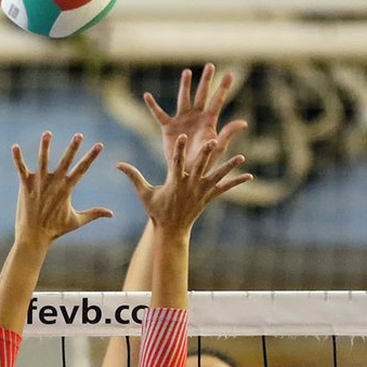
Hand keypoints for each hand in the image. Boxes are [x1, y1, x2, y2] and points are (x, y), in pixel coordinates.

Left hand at [11, 132, 111, 247]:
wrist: (34, 236)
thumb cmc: (56, 229)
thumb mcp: (77, 221)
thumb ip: (94, 214)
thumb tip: (112, 214)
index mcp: (67, 189)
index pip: (82, 169)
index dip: (92, 156)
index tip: (99, 145)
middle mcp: (54, 183)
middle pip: (66, 161)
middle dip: (73, 147)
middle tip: (79, 135)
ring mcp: (39, 183)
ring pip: (43, 161)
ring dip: (45, 147)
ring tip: (48, 133)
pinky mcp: (25, 185)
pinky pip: (21, 169)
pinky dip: (18, 158)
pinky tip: (15, 147)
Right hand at [118, 135, 250, 234]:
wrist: (171, 230)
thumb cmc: (157, 210)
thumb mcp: (144, 193)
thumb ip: (133, 176)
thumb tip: (117, 164)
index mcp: (174, 182)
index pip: (176, 163)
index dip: (178, 150)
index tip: (181, 137)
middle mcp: (190, 185)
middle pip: (199, 167)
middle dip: (206, 155)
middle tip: (213, 141)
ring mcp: (201, 191)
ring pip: (217, 176)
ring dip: (229, 167)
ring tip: (241, 157)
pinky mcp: (209, 197)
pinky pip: (225, 189)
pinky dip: (237, 182)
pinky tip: (250, 176)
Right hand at [144, 63, 246, 162]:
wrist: (186, 172)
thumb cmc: (204, 161)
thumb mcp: (218, 147)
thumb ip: (228, 133)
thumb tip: (243, 123)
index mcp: (209, 121)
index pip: (217, 100)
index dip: (223, 87)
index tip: (230, 74)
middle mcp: (196, 117)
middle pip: (202, 95)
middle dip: (206, 80)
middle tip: (210, 66)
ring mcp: (182, 120)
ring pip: (184, 99)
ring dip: (185, 85)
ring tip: (187, 72)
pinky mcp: (168, 127)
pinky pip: (159, 114)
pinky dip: (152, 106)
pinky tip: (146, 96)